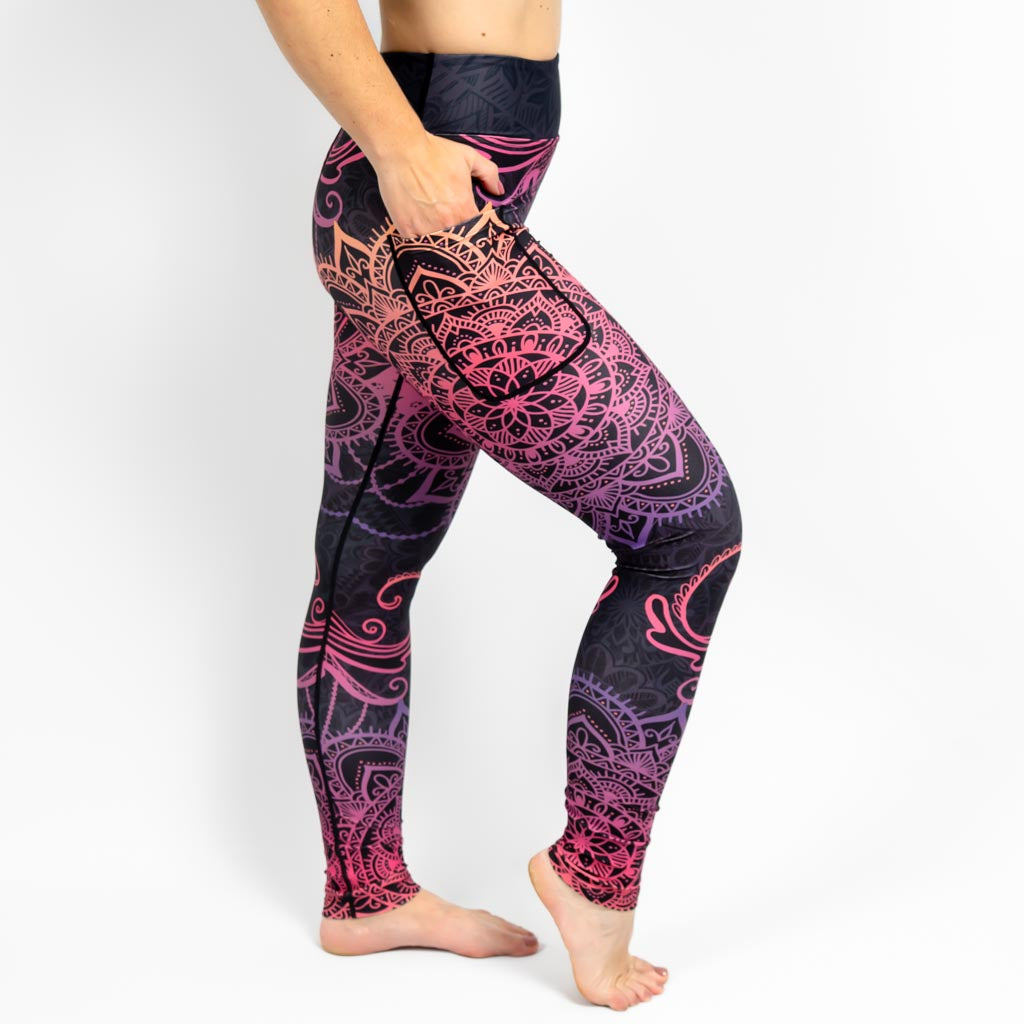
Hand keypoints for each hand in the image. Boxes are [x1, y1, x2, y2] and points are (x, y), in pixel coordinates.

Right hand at [373, 131, 503, 237]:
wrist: (401, 150)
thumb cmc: (434, 152)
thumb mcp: (469, 157)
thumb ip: (489, 174)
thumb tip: (498, 191)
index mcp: (463, 210)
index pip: (476, 232)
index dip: (475, 231)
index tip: (471, 227)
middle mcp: (446, 224)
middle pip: (456, 242)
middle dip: (457, 237)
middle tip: (450, 226)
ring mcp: (424, 229)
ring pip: (436, 245)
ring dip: (437, 239)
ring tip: (433, 225)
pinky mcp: (406, 229)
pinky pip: (416, 243)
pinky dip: (418, 237)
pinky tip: (418, 225)